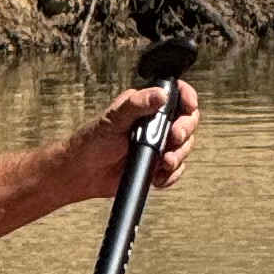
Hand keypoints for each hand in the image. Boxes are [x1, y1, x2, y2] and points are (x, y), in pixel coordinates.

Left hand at [83, 77, 198, 192]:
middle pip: (187, 123)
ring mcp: (157, 146)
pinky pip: (175, 171)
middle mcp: (155, 125)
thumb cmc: (93, 141)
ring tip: (163, 163)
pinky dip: (170, 176)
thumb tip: (160, 95)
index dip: (188, 98)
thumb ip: (137, 104)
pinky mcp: (156, 167)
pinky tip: (157, 178)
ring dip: (178, 157)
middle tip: (173, 138)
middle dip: (184, 132)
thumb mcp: (114, 118)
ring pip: (184, 148)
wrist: (83, 173)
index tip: (190, 105)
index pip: (176, 96)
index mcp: (146, 106)